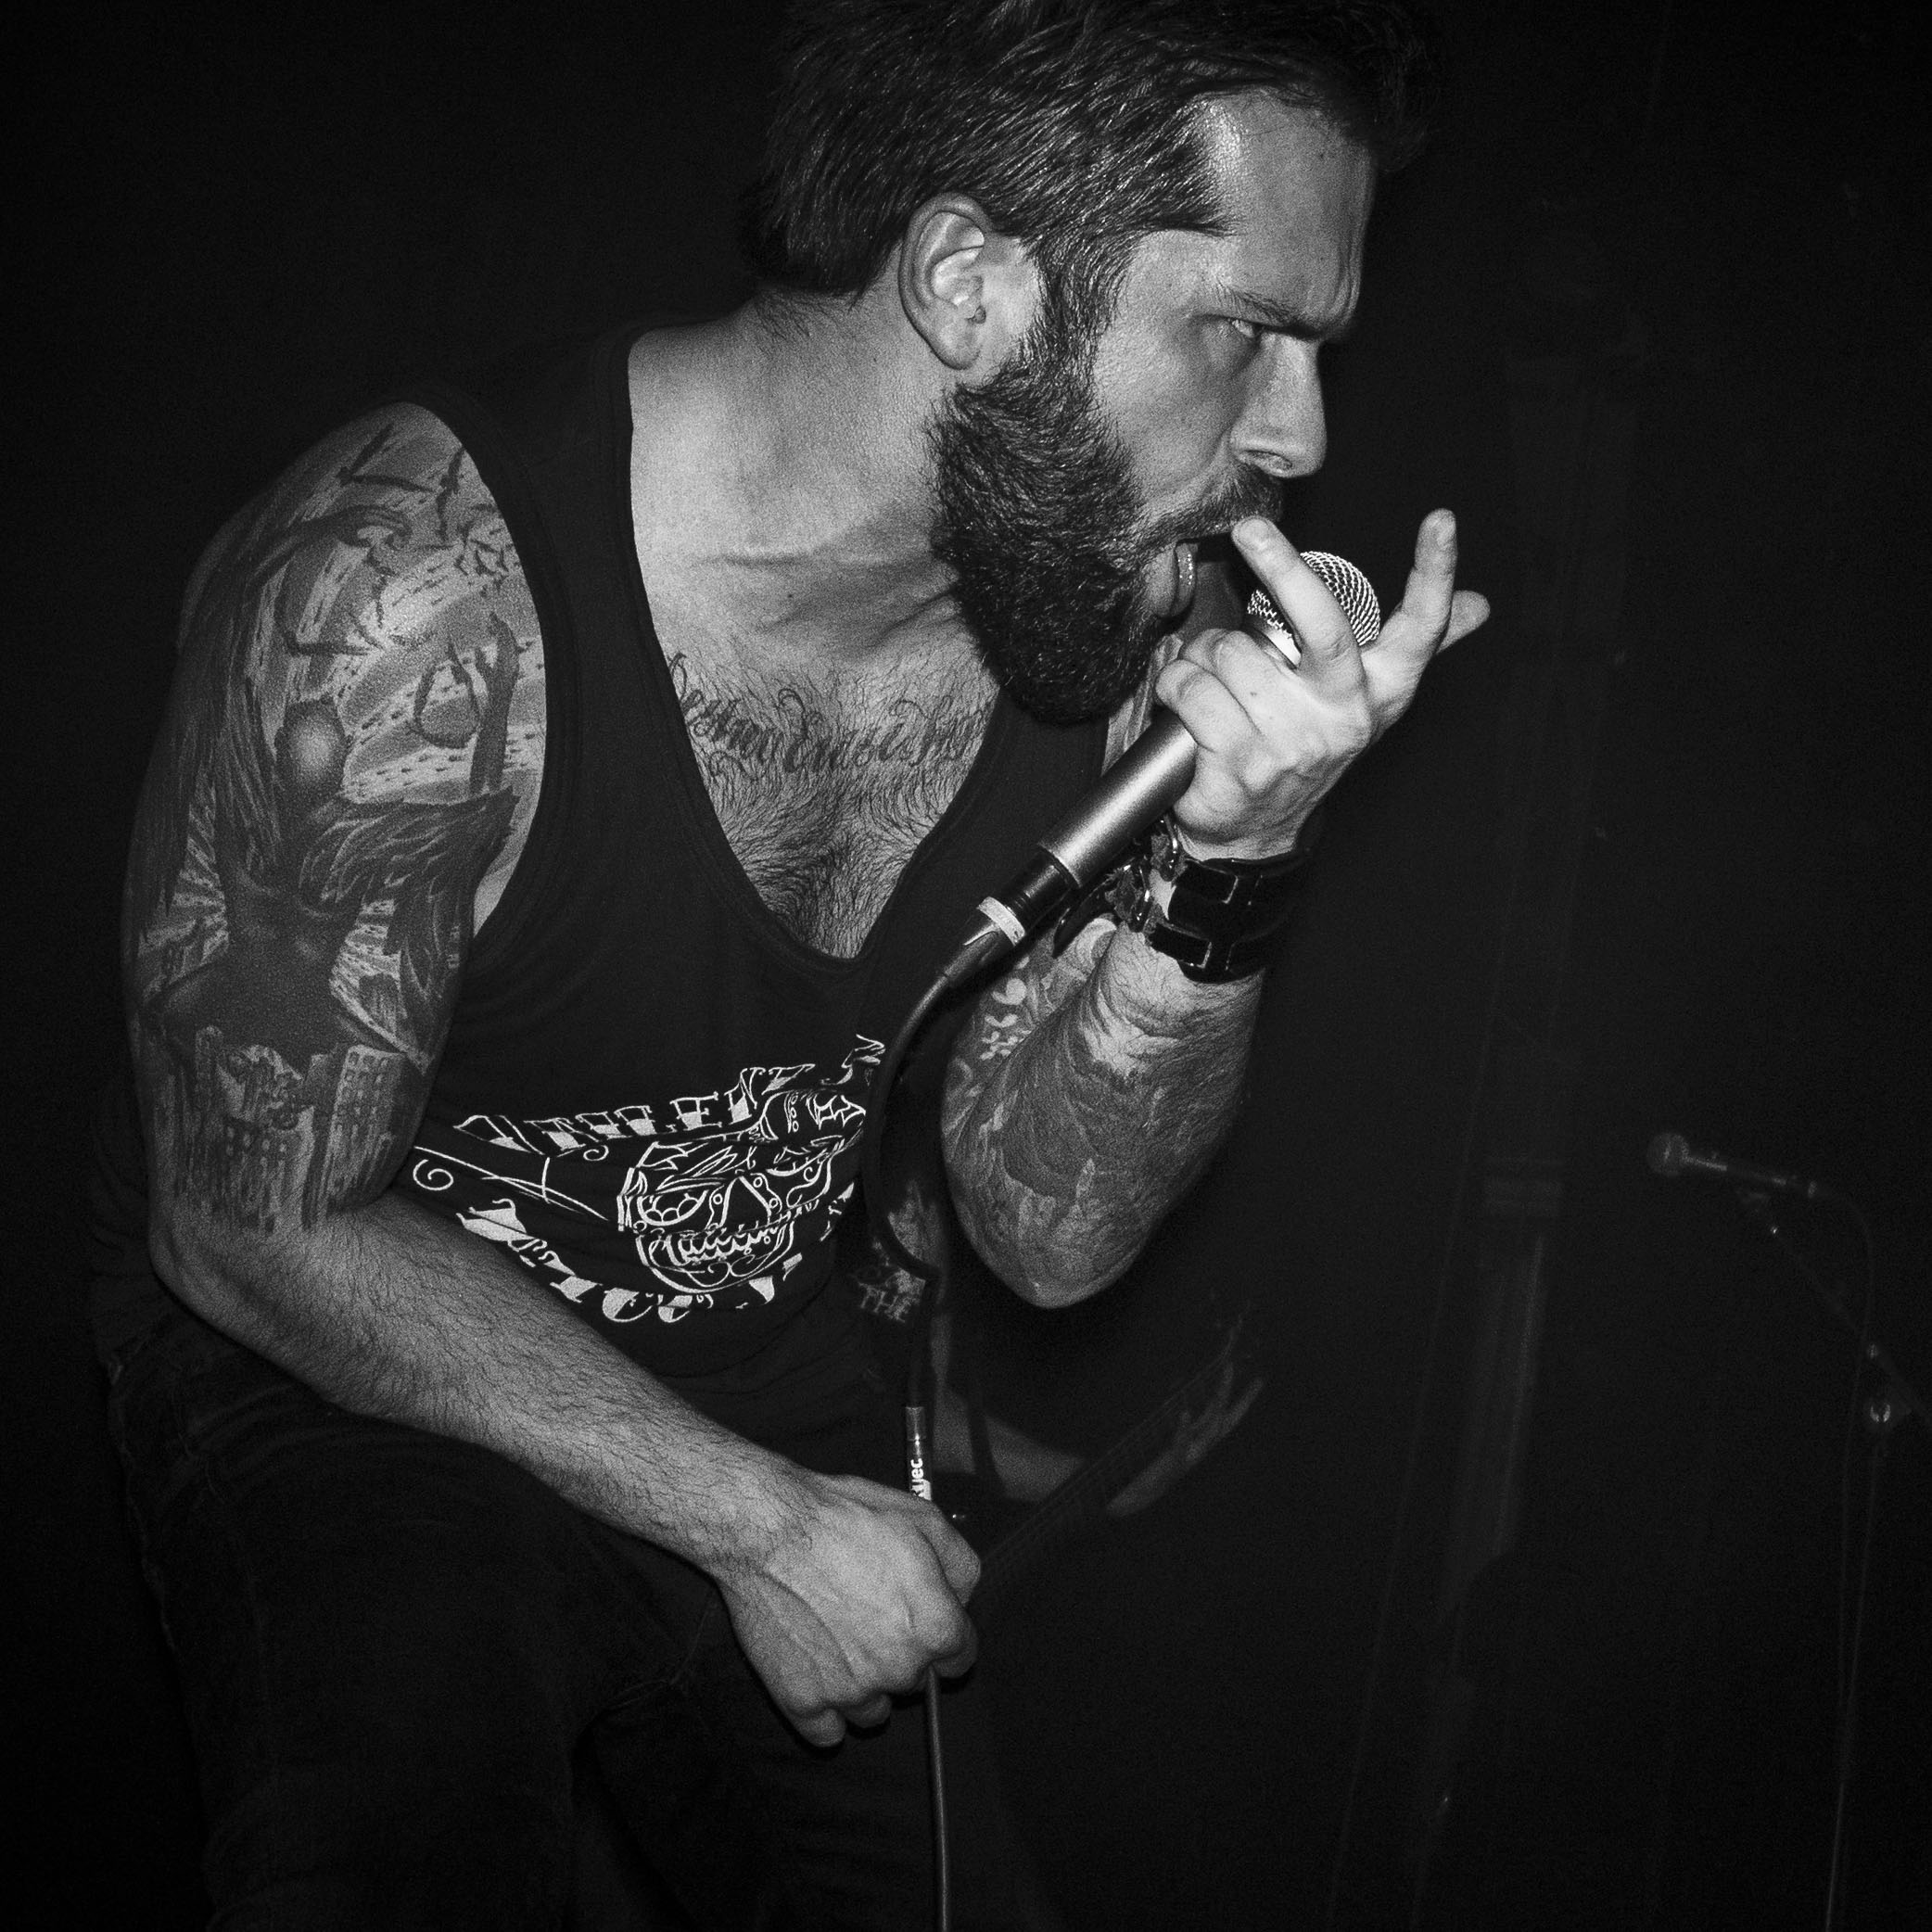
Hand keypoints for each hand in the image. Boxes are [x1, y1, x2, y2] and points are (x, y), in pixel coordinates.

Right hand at [715, 1469, 979, 1746]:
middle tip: (867, 1613)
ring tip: (838, 1639)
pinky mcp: (803, 1703)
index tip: (919, 1622)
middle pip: (914, 1682)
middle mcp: (899, 1669)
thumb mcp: (921, 1518)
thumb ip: (959, 1565)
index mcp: (934, 1628)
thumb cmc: (842, 1518)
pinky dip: (826, 1712)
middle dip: (899, 1654)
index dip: (941, 1635)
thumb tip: (963, 1597)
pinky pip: (828, 1733)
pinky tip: (818, 1674)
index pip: (959, 1658)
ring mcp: (850, 1692)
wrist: (767, 1529)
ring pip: (874, 1711)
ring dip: (864, 1685)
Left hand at [1105, 1358, 1265, 1517]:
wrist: (1142, 1496)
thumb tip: (1192, 1404)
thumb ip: (1188, 1428)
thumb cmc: (1159, 1467)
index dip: (1244, 1399)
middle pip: (1225, 1419)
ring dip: (1215, 1409)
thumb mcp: (1177, 1444)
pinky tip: (1185, 1413)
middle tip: (1235, 1370)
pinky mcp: (1173, 1464)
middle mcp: (1202, 1448)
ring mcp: (1190, 1457)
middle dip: (1236, 1397)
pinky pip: (1181, 1445)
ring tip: (1220, 1389)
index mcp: (1203, 1441)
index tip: (1259, 1380)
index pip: (1229, 1416)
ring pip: (1210, 1432)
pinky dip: (1183, 1429)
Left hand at [1155, 511, 1489, 860]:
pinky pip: (1193, 688)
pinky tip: (1187, 703)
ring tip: (1213, 681)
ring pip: (1231, 653)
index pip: (1421, 629)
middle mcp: (1345, 716)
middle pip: (1321, 626)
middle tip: (1249, 530)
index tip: (1441, 522)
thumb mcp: (1363, 702)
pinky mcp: (1242, 761)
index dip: (1435, 575)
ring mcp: (1294, 742)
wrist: (1253, 831)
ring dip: (1204, 657)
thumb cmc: (1303, 748)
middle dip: (1283, 569)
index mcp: (1382, 691)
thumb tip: (1479, 606)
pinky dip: (1176, 685)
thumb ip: (1415, 647)